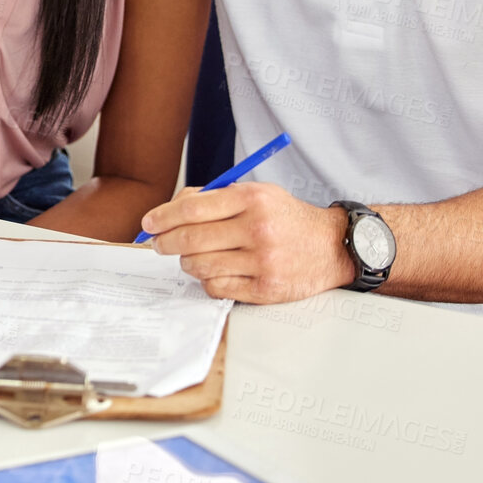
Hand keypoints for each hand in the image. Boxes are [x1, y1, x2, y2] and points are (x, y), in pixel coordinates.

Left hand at [139, 182, 355, 302]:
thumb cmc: (286, 218)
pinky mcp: (266, 289)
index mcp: (252, 199)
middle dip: (166, 243)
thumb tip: (169, 212)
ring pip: (200, 266)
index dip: (163, 217)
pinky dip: (207, 281)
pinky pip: (217, 287)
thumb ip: (215, 198)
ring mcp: (263, 262)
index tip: (149, 223)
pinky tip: (214, 272)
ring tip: (191, 257)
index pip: (192, 209)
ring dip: (186, 262)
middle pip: (191, 239)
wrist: (332, 246)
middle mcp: (257, 229)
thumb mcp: (257, 194)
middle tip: (159, 244)